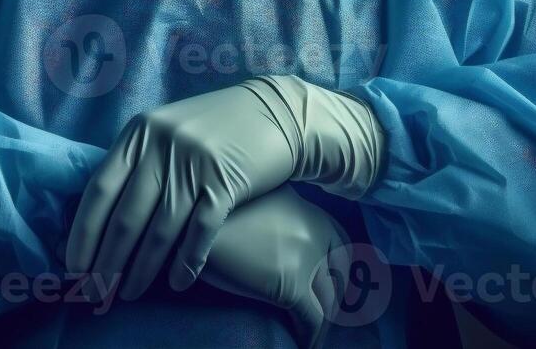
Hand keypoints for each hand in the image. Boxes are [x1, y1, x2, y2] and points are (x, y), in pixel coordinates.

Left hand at [66, 82, 298, 298]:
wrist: (276, 113)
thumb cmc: (215, 127)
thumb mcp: (167, 130)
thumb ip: (136, 160)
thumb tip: (99, 208)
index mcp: (138, 132)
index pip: (99, 190)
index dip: (83, 232)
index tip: (74, 265)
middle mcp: (160, 145)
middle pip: (125, 217)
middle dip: (107, 261)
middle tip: (97, 292)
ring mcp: (192, 163)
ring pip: (158, 231)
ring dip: (142, 270)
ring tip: (130, 293)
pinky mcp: (225, 182)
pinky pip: (198, 233)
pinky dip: (186, 263)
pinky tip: (178, 283)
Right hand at [200, 184, 351, 348]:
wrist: (192, 223)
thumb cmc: (214, 213)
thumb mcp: (256, 201)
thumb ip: (280, 217)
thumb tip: (284, 247)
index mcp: (309, 209)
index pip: (343, 243)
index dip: (340, 269)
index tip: (333, 286)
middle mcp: (315, 230)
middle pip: (340, 275)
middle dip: (334, 299)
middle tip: (322, 317)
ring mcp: (306, 257)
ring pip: (328, 302)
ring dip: (322, 324)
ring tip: (310, 336)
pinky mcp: (291, 284)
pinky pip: (312, 320)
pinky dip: (310, 338)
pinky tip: (302, 346)